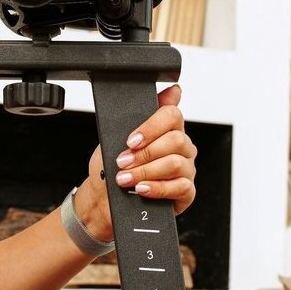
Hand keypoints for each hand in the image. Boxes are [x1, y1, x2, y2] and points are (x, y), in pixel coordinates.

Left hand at [78, 84, 196, 241]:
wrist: (104, 198)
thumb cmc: (113, 168)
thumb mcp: (119, 136)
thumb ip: (144, 114)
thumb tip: (174, 90)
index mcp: (169, 130)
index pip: (172, 115)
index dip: (151, 127)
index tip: (131, 141)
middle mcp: (182, 148)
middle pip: (175, 141)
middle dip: (144, 153)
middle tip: (123, 162)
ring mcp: (186, 170)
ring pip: (174, 164)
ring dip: (145, 171)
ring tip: (125, 178)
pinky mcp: (186, 193)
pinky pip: (180, 187)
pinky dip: (156, 188)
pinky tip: (141, 189)